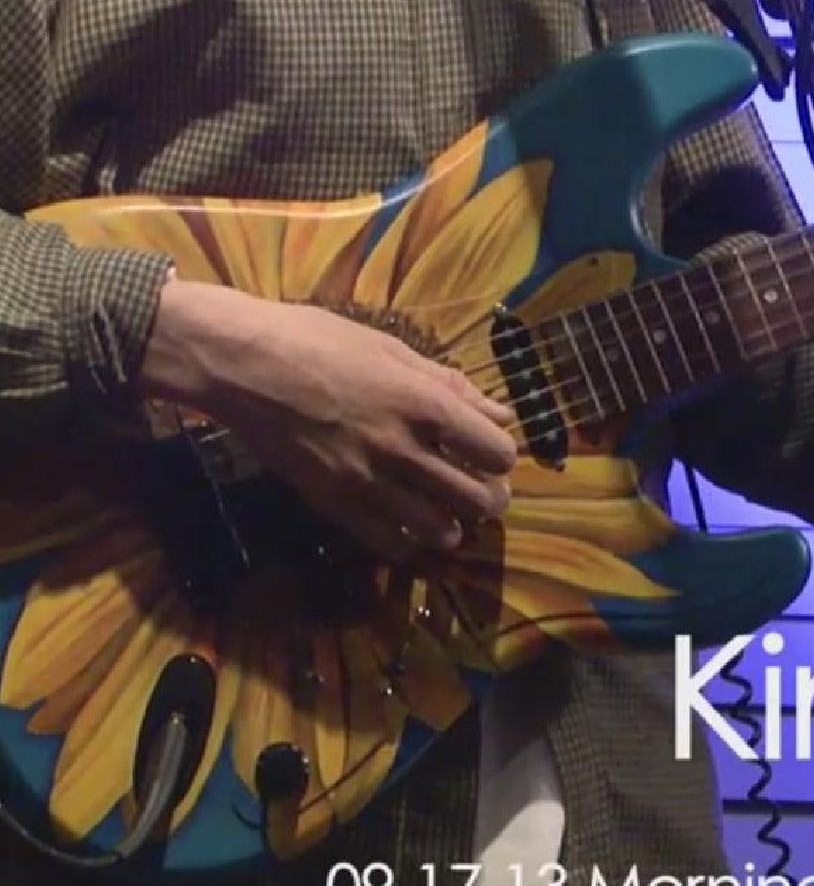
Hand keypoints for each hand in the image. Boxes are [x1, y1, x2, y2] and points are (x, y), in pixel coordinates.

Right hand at [136, 279, 516, 561]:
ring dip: (453, 523)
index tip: (488, 452)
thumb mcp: (391, 349)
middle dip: (490, 497)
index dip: (501, 456)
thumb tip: (500, 413)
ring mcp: (367, 481)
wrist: (240, 364)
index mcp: (424, 403)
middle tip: (479, 488)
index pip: (497, 453)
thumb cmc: (317, 341)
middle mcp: (402, 448)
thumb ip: (450, 385)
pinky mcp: (333, 504)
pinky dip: (409, 541)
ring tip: (445, 509)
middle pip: (480, 500)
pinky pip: (391, 544)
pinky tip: (407, 525)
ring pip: (442, 530)